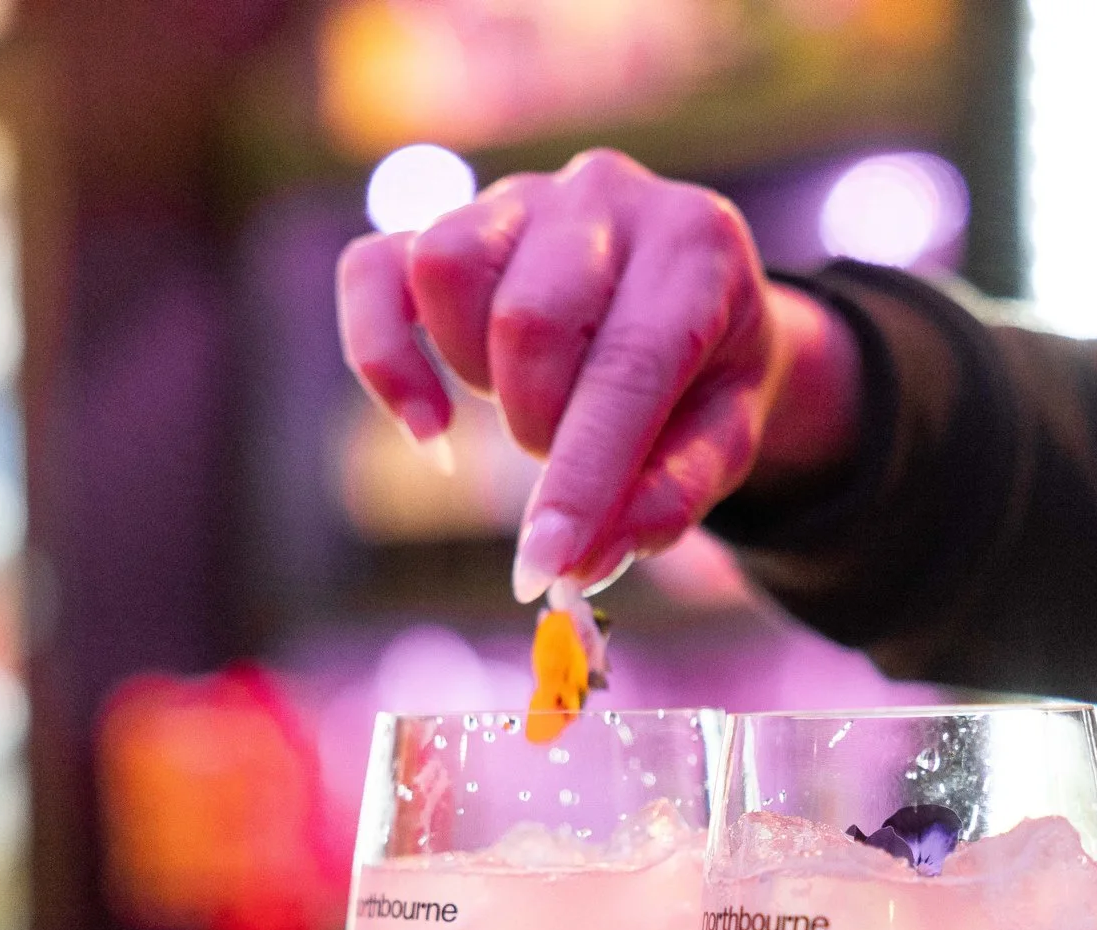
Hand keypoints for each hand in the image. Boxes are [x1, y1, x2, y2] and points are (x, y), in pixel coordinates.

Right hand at [338, 149, 860, 600]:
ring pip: (445, 270)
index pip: (626, 366)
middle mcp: (606, 197)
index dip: (580, 475)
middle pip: (526, 319)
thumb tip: (581, 564)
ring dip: (473, 374)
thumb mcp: (724, 443)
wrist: (698, 305)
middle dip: (538, 425)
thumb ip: (667, 500)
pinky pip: (372, 270)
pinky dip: (383, 358)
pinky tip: (430, 424)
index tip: (547, 564)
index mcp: (695, 248)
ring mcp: (520, 197)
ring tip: (527, 403)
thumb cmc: (708, 379)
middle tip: (566, 452)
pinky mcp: (451, 219)